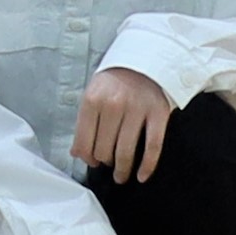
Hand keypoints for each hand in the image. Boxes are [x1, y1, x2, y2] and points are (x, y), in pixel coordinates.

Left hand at [72, 67, 174, 184]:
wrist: (147, 58)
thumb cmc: (116, 79)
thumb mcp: (93, 92)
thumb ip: (84, 121)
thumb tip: (77, 153)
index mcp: (92, 99)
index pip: (83, 141)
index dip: (86, 157)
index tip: (91, 161)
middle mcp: (113, 105)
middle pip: (104, 149)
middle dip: (104, 162)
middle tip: (108, 164)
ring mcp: (136, 110)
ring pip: (125, 152)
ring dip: (122, 170)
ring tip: (121, 176)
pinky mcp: (158, 114)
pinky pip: (152, 147)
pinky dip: (147, 165)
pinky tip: (142, 176)